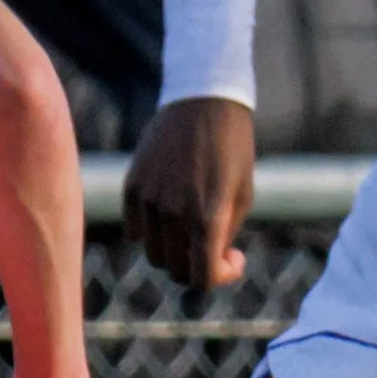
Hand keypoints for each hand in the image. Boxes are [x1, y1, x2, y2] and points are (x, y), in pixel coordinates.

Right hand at [124, 97, 256, 287]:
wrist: (205, 99)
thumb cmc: (233, 148)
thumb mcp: (243, 194)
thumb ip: (225, 235)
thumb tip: (208, 263)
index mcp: (207, 217)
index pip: (202, 277)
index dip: (220, 277)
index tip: (231, 259)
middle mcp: (174, 212)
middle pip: (176, 270)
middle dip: (197, 266)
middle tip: (213, 246)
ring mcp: (149, 199)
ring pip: (154, 253)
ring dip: (175, 251)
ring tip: (192, 229)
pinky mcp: (133, 185)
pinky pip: (135, 230)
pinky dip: (151, 232)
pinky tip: (170, 213)